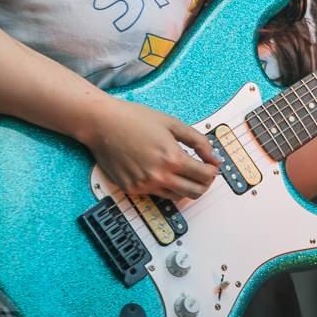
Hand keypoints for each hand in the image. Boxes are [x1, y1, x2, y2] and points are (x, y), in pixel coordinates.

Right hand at [81, 97, 220, 200]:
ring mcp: (144, 185)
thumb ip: (198, 141)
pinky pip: (156, 193)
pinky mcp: (132, 189)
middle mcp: (159, 176)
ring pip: (176, 197)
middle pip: (194, 193)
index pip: (204, 176)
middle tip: (203, 173)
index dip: (213, 171)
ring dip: (185, 187)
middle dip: (204, 184)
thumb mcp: (172, 123)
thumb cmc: (135, 118)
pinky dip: (164, 185)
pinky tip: (160, 170)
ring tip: (183, 171)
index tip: (212, 165)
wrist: (103, 123)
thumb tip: (214, 157)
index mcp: (172, 158)